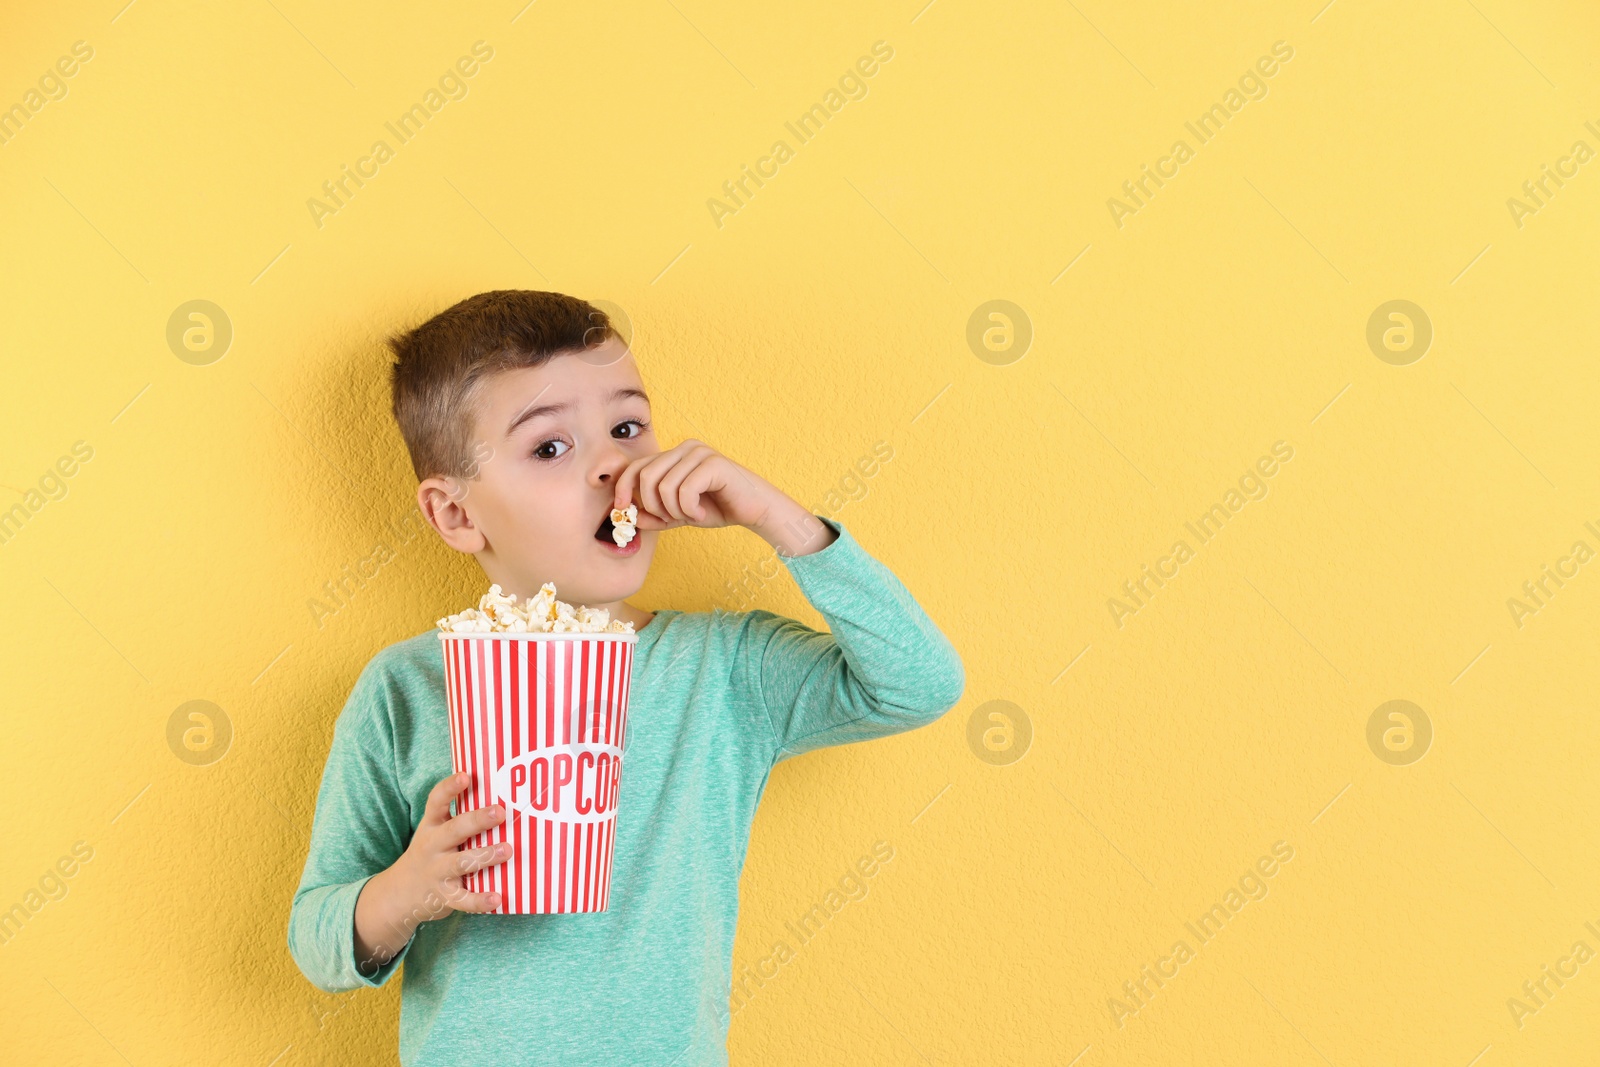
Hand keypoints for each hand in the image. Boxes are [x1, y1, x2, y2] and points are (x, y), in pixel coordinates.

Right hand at [353, 771, 506, 973]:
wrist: (399, 894)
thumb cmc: (431, 854)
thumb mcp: (435, 831)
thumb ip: (460, 817)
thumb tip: (503, 794)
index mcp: (432, 825)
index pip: (436, 801)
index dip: (450, 788)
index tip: (465, 776)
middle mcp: (432, 846)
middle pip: (454, 830)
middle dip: (477, 820)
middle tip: (500, 812)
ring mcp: (437, 872)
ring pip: (462, 863)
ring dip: (485, 856)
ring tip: (507, 850)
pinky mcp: (444, 896)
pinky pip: (463, 898)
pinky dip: (480, 900)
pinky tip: (497, 898)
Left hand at [612, 438, 784, 532]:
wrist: (754, 510)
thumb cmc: (717, 508)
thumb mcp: (679, 515)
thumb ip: (655, 515)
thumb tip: (630, 516)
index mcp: (673, 456)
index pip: (636, 466)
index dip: (623, 487)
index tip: (622, 510)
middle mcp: (684, 448)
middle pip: (646, 476)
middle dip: (652, 505)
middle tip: (671, 519)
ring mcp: (699, 453)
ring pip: (664, 486)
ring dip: (674, 511)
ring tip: (691, 516)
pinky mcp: (713, 463)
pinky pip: (685, 490)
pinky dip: (689, 509)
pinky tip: (701, 514)